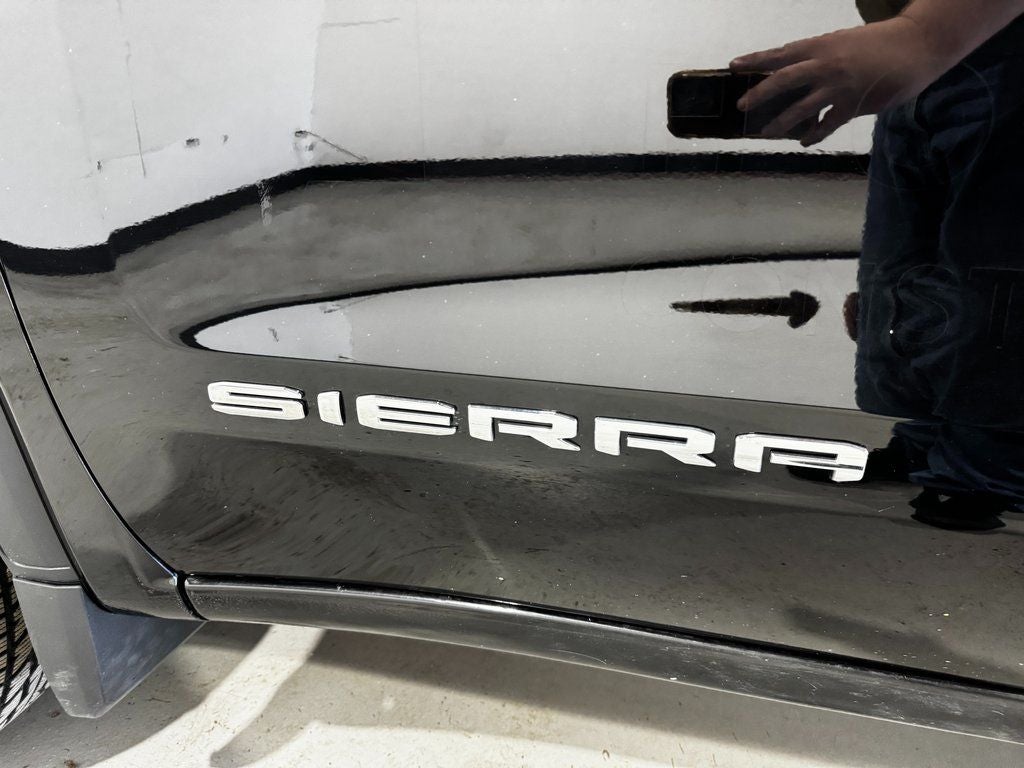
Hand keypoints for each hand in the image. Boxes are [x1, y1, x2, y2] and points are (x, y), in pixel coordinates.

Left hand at [730, 18, 953, 145]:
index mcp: (822, 46)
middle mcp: (826, 64)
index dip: (756, 59)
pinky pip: (827, 124)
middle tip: (742, 106)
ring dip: (782, 123)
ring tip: (766, 133)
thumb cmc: (880, 43)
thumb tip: (800, 77)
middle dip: (760, 93)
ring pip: (802, 108)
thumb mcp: (843, 42)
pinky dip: (814, 134)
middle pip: (784, 80)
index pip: (781, 53)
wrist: (917, 44)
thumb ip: (821, 59)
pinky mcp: (854, 104)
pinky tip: (804, 141)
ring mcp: (839, 86)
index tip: (733, 65)